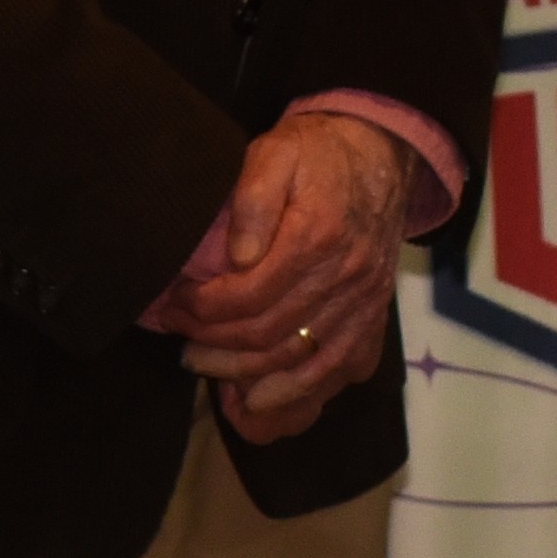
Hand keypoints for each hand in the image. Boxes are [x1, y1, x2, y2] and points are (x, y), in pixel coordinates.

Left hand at [149, 111, 414, 435]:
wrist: (381, 155)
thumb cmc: (319, 155)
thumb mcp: (278, 151)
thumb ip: (254, 196)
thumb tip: (239, 255)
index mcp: (318, 237)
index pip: (249, 296)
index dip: (203, 309)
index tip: (175, 304)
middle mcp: (346, 280)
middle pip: (269, 337)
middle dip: (213, 345)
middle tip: (181, 339)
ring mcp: (363, 309)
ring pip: (299, 367)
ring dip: (245, 379)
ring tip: (207, 369)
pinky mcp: (372, 326)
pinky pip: (335, 379)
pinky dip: (295, 403)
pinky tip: (256, 405)